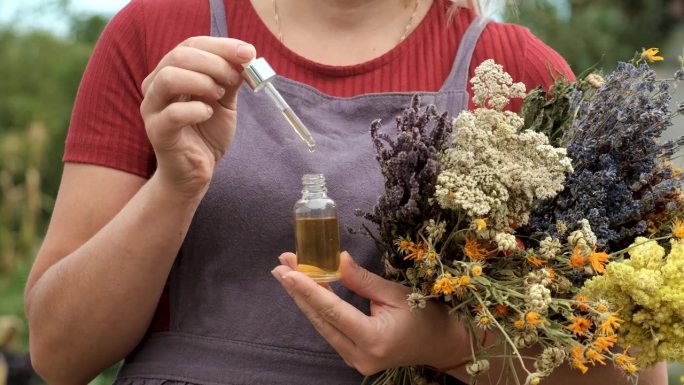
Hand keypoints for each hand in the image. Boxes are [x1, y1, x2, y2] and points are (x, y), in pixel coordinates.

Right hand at [140, 37, 255, 197]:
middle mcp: (156, 85)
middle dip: (215, 63)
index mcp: (172, 71)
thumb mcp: (224, 101)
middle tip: (235, 79)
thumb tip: (246, 56)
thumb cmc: (207, 133)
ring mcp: (152, 108)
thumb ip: (231, 78)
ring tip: (219, 96)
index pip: (191, 45)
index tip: (249, 53)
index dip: (222, 46)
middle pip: (179, 56)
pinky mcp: (157, 132)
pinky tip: (209, 114)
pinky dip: (196, 110)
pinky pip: (173, 114)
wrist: (196, 172)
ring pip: (169, 78)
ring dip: (202, 81)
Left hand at [271, 252, 467, 375]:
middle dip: (299, 291)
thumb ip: (362, 280)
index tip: (289, 271)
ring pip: (322, 326)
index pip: (333, 311)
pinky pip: (330, 331)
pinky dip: (317, 309)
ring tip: (288, 275)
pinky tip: (306, 292)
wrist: (439, 343)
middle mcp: (359, 355)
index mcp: (373, 339)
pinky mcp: (354, 357)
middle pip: (321, 319)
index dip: (309, 289)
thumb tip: (337, 259)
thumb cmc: (423, 315)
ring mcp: (355, 360)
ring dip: (304, 299)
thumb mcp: (395, 292)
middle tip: (280, 266)